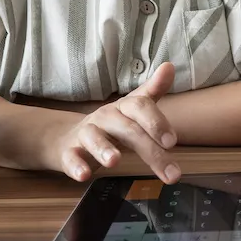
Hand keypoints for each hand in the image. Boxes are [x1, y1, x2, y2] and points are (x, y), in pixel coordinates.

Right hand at [54, 62, 180, 183]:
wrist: (68, 138)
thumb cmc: (111, 125)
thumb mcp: (133, 109)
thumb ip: (153, 91)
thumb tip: (169, 66)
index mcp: (123, 107)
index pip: (140, 106)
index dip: (156, 122)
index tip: (172, 142)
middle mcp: (105, 117)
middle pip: (128, 129)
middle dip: (150, 150)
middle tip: (171, 174)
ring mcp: (86, 134)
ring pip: (94, 137)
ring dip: (103, 149)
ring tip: (115, 162)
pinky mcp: (69, 152)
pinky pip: (71, 157)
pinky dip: (76, 165)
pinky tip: (84, 175)